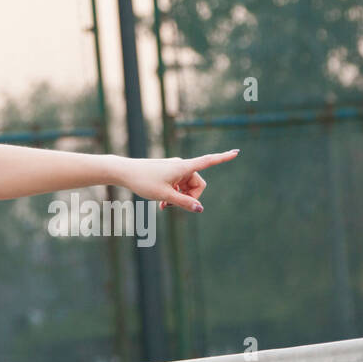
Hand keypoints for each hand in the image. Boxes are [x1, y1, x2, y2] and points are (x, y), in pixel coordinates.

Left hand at [115, 150, 238, 212]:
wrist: (125, 172)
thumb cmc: (144, 181)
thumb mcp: (165, 196)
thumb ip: (184, 203)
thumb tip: (200, 209)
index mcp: (184, 167)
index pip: (208, 161)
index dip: (223, 158)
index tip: (237, 152)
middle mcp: (182, 165)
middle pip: (197, 184)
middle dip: (190, 197)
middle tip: (174, 206)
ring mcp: (175, 169)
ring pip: (187, 187)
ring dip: (180, 198)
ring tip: (165, 206)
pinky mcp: (168, 173)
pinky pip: (179, 186)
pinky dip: (174, 195)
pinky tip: (163, 204)